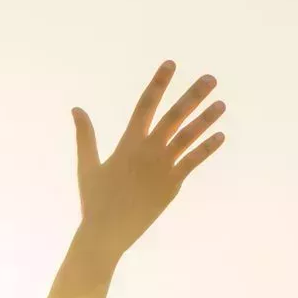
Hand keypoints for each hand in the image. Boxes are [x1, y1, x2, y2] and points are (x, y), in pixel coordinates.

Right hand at [71, 62, 224, 259]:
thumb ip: (85, 136)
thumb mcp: (87, 166)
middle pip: (174, 116)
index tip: (170, 64)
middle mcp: (148, 151)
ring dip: (206, 119)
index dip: (158, 83)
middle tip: (211, 78)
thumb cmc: (94, 201)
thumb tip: (76, 109)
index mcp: (128, 144)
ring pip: (188, 136)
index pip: (145, 105)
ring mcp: (162, 167)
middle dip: (193, 95)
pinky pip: (193, 161)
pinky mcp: (171, 184)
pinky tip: (220, 136)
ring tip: (221, 103)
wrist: (105, 233)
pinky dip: (207, 148)